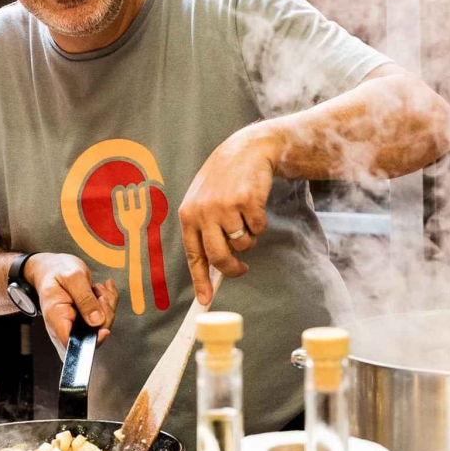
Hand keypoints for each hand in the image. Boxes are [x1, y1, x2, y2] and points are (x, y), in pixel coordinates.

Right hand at [25, 252, 118, 349]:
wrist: (53, 267)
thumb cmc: (57, 270)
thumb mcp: (73, 278)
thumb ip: (85, 299)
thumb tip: (97, 321)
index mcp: (57, 318)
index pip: (73, 344)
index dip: (92, 341)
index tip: (104, 328)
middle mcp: (67, 325)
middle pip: (93, 334)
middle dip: (105, 313)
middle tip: (100, 293)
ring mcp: (78, 322)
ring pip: (103, 324)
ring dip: (108, 304)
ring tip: (98, 287)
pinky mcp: (87, 317)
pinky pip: (105, 315)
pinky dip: (109, 301)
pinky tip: (103, 288)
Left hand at [179, 124, 280, 301]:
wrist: (245, 150)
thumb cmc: (224, 180)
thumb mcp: (204, 201)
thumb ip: (204, 230)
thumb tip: (210, 268)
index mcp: (188, 214)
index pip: (193, 255)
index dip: (200, 280)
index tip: (205, 300)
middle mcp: (203, 211)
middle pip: (219, 257)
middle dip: (233, 268)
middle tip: (241, 268)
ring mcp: (225, 206)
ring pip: (243, 244)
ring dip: (249, 238)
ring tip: (245, 218)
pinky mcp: (247, 201)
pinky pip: (258, 229)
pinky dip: (260, 223)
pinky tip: (254, 205)